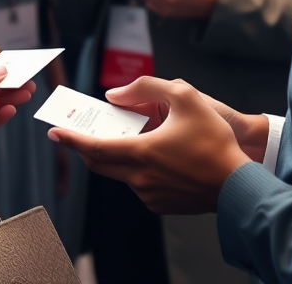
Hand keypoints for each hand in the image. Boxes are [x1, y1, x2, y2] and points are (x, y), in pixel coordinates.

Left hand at [47, 77, 249, 212]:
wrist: (237, 183)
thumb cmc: (214, 137)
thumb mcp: (184, 96)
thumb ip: (146, 87)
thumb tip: (115, 95)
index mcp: (141, 153)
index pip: (94, 149)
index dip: (71, 140)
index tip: (54, 132)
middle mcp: (139, 178)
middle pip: (101, 164)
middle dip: (86, 147)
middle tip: (77, 133)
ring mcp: (149, 194)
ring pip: (122, 172)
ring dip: (119, 154)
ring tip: (131, 135)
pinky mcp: (161, 204)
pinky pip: (140, 183)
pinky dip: (138, 166)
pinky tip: (158, 153)